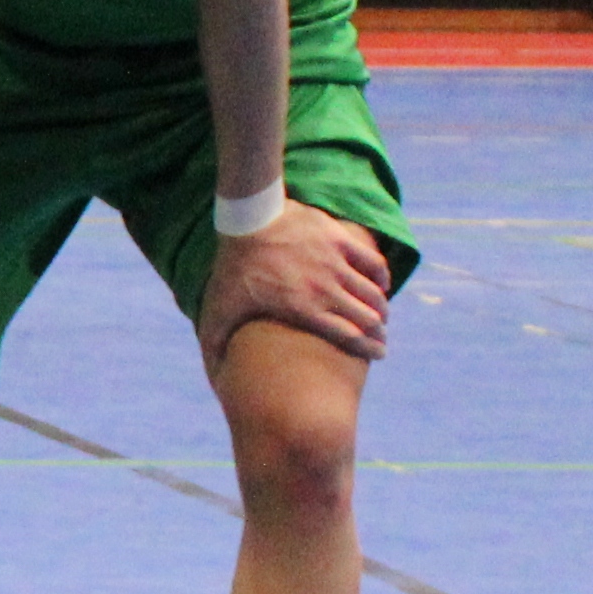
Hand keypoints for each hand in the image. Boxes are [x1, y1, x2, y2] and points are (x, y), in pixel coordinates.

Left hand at [201, 205, 392, 363]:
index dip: (370, 349)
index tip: (380, 354)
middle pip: (368, 317)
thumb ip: (216, 341)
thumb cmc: (234, 267)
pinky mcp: (340, 240)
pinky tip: (381, 284)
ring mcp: (336, 263)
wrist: (247, 218)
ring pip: (373, 292)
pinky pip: (372, 262)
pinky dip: (381, 276)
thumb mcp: (220, 307)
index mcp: (304, 309)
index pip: (350, 336)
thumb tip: (211, 374)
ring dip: (381, 306)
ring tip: (380, 315)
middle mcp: (326, 289)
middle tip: (380, 338)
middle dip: (379, 331)